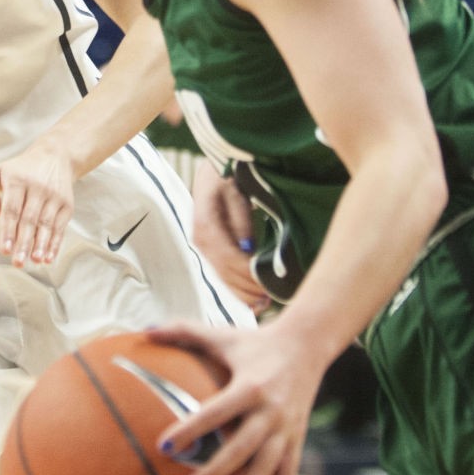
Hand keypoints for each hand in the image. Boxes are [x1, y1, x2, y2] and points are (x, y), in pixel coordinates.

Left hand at [0, 138, 76, 266]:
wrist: (55, 156)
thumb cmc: (21, 169)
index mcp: (17, 180)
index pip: (12, 209)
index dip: (9, 231)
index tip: (5, 249)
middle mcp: (38, 187)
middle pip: (30, 219)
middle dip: (24, 243)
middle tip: (18, 262)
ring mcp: (54, 196)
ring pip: (46, 224)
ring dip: (41, 244)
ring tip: (35, 261)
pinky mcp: (66, 204)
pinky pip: (60, 227)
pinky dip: (55, 243)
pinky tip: (49, 257)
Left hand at [148, 318, 325, 474]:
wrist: (307, 345)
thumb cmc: (254, 342)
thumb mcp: (221, 335)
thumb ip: (182, 331)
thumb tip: (143, 331)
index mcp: (249, 385)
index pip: (215, 411)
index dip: (191, 428)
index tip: (164, 446)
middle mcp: (270, 410)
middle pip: (243, 446)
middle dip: (218, 470)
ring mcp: (286, 427)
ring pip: (268, 466)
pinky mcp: (298, 438)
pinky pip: (290, 472)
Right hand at [192, 164, 268, 313]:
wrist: (215, 171)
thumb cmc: (229, 176)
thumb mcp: (237, 191)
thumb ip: (241, 220)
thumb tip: (248, 248)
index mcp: (205, 224)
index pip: (228, 257)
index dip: (248, 274)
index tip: (269, 285)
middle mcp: (200, 240)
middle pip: (224, 273)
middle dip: (248, 289)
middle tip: (273, 299)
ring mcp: (203, 247)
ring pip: (223, 278)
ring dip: (243, 293)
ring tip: (266, 303)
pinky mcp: (210, 251)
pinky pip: (223, 274)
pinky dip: (238, 289)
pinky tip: (253, 299)